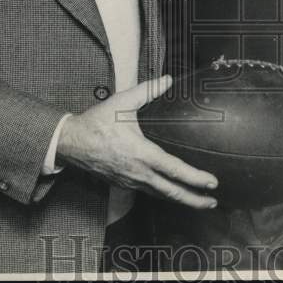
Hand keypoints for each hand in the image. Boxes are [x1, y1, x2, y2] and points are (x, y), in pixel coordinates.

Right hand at [57, 75, 218, 208]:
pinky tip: (170, 192)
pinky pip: (148, 192)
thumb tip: (168, 80)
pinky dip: (164, 195)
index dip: (195, 178)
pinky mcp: (123, 184)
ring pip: (160, 195)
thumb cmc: (96, 123)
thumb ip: (148, 90)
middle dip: (194, 199)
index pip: (175, 170)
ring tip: (198, 201)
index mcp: (141, 154)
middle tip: (212, 202)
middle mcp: (138, 172)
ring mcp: (130, 181)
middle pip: (171, 192)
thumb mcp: (123, 102)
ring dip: (181, 200)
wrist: (71, 142)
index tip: (212, 183)